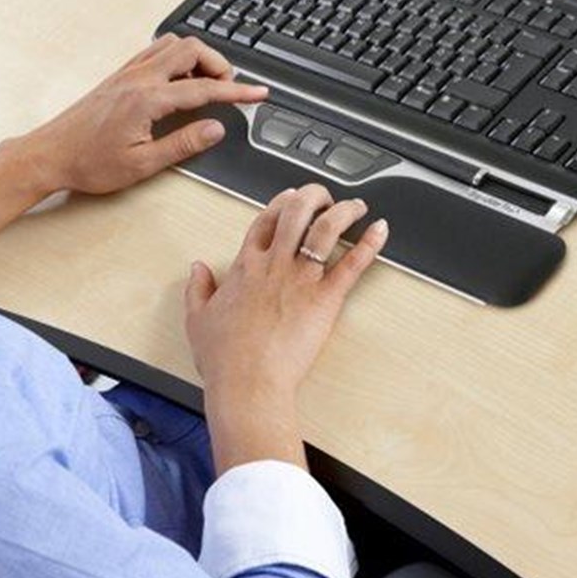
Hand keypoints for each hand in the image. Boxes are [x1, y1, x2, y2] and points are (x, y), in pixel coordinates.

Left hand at [27, 35, 268, 195]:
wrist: (50, 154)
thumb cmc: (89, 162)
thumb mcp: (142, 164)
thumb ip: (183, 144)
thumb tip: (215, 129)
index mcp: (147, 99)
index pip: (203, 88)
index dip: (237, 92)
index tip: (258, 94)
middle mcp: (138, 78)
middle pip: (191, 50)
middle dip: (219, 65)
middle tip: (230, 90)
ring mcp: (127, 73)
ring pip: (173, 45)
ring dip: (197, 58)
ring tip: (207, 85)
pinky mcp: (119, 76)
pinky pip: (155, 52)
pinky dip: (176, 58)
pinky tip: (179, 80)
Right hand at [182, 184, 389, 404]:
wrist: (248, 381)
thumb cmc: (225, 357)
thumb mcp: (197, 319)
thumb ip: (197, 289)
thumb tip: (197, 270)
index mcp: (246, 266)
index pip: (265, 220)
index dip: (280, 203)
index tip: (290, 197)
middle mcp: (274, 264)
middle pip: (296, 212)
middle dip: (314, 196)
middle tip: (325, 196)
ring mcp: (301, 279)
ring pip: (326, 229)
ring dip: (344, 211)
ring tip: (355, 206)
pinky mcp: (325, 298)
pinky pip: (353, 264)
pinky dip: (370, 243)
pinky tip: (380, 230)